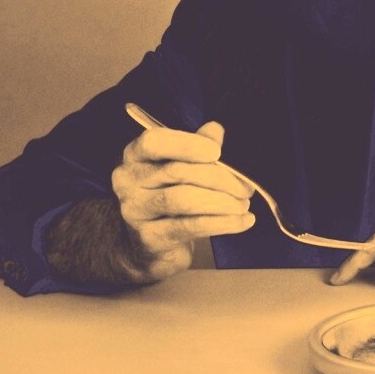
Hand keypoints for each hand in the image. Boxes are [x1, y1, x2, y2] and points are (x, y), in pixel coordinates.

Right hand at [111, 122, 254, 281]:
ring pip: (184, 200)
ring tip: (243, 204)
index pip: (154, 142)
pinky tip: (244, 221)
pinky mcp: (150, 239)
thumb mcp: (182, 166)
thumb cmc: (170, 195)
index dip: (187, 145)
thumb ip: (198, 146)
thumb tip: (215, 130)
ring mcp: (135, 211)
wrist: (151, 243)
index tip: (217, 152)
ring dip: (222, 201)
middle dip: (219, 178)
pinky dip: (223, 223)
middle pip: (177, 172)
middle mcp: (128, 181)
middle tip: (246, 187)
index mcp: (135, 155)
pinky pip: (191, 227)